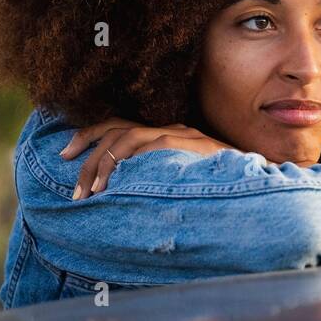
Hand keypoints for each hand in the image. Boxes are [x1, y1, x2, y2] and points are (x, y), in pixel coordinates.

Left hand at [60, 117, 235, 198]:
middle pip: (114, 128)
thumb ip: (157, 179)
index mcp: (164, 135)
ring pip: (126, 137)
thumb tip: (124, 195)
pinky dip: (127, 161)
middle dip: (87, 156)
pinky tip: (116, 183)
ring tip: (92, 192)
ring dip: (103, 165)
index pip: (117, 125)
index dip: (87, 136)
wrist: (255, 179)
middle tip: (75, 190)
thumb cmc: (219, 187)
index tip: (65, 154)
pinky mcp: (189, 143)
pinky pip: (149, 144)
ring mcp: (179, 134)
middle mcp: (168, 128)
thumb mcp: (181, 180)